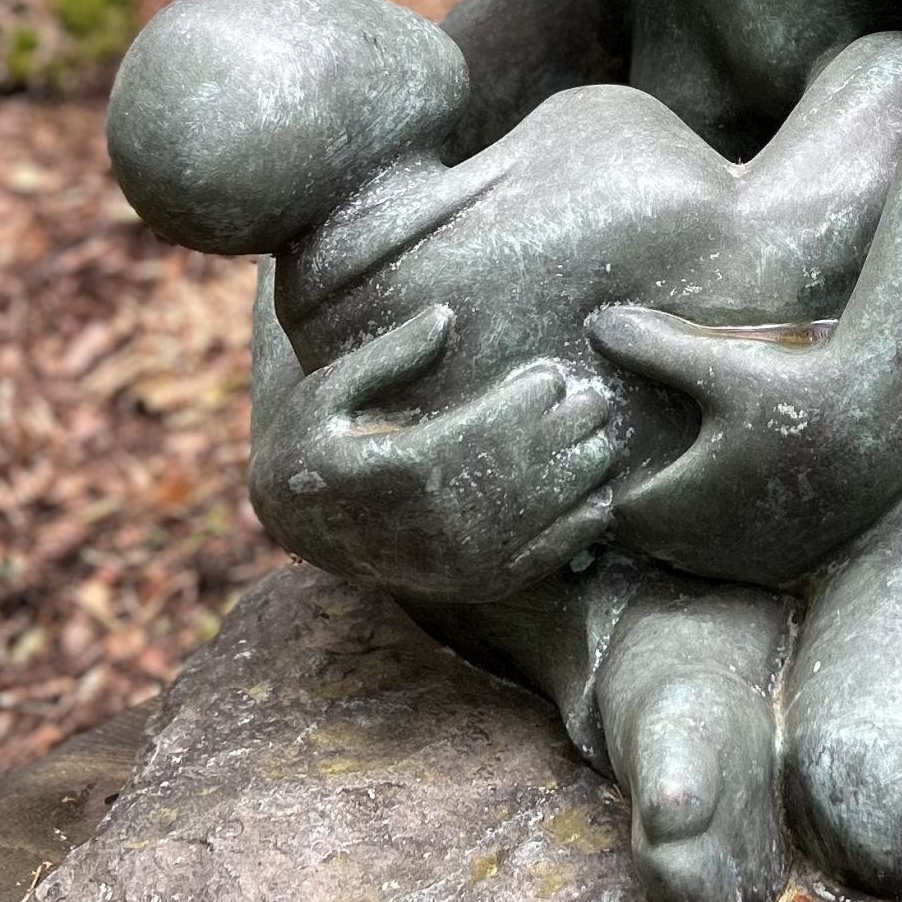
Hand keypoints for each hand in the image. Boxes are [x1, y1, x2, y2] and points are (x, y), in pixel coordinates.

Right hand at [250, 307, 616, 601]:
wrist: (300, 530)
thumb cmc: (313, 447)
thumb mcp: (326, 392)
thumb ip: (387, 356)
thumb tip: (445, 316)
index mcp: (401, 470)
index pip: (484, 431)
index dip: (526, 402)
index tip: (550, 375)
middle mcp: (436, 523)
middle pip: (524, 469)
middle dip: (566, 431)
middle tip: (594, 399)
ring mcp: (459, 561)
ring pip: (542, 514)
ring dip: (580, 474)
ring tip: (601, 437)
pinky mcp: (477, 585)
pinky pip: (542, 560)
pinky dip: (578, 530)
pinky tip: (600, 498)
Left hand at [585, 306, 901, 583]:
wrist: (881, 418)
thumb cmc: (792, 388)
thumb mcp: (717, 365)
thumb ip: (652, 349)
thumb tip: (597, 326)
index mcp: (680, 505)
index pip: (615, 518)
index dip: (608, 489)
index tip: (615, 457)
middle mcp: (711, 546)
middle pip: (652, 542)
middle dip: (644, 510)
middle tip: (645, 467)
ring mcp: (751, 563)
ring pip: (694, 557)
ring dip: (685, 529)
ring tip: (691, 482)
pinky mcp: (789, 567)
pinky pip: (737, 566)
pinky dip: (728, 540)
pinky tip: (741, 497)